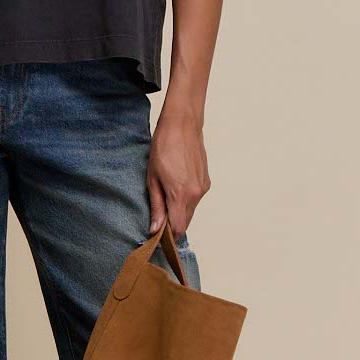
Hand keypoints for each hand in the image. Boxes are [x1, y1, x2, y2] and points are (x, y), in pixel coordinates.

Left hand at [146, 102, 210, 237]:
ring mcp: (203, 188)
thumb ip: (156, 206)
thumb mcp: (152, 178)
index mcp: (181, 195)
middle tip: (158, 214)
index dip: (167, 235)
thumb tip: (156, 229)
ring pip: (191, 211)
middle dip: (172, 223)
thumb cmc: (163, 148)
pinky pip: (196, 199)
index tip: (156, 232)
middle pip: (186, 222)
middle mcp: (197, 194)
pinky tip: (176, 184)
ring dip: (179, 210)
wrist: (182, 125)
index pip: (178, 228)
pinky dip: (186, 199)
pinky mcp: (207, 181)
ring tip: (166, 192)